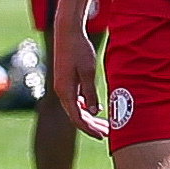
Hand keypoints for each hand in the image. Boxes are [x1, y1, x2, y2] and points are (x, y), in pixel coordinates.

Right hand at [50, 10, 107, 138]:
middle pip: (76, 116)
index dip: (90, 129)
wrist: (67, 32)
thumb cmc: (79, 50)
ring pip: (75, 109)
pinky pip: (74, 100)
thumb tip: (93, 112)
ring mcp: (62, 86)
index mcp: (65, 91)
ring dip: (89, 117)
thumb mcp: (88, 72)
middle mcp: (61, 91)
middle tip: (107, 133)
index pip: (77, 118)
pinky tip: (95, 109)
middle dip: (92, 126)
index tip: (103, 135)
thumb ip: (90, 93)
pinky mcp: (65, 81)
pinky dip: (84, 107)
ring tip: (104, 124)